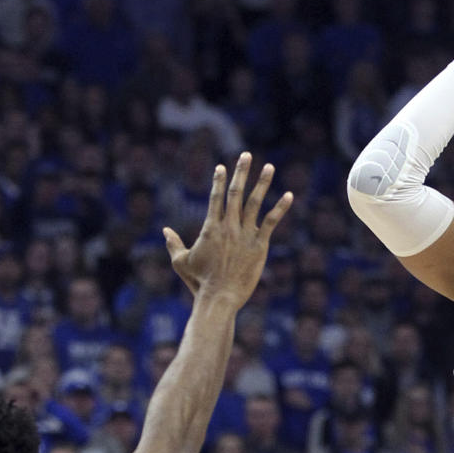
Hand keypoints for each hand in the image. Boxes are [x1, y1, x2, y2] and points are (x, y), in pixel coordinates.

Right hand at [163, 153, 291, 308]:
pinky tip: (289, 195)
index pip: (215, 197)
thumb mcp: (181, 263)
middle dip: (241, 172)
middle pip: (235, 193)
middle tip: (246, 155)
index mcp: (210, 227)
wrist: (219, 297)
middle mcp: (228, 226)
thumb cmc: (199, 283)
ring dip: (262, 183)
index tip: (222, 167)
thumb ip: (173, 244)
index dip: (219, 181)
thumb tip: (164, 230)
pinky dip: (281, 208)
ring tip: (269, 166)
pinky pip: (272, 222)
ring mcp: (245, 234)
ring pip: (255, 203)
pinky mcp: (260, 245)